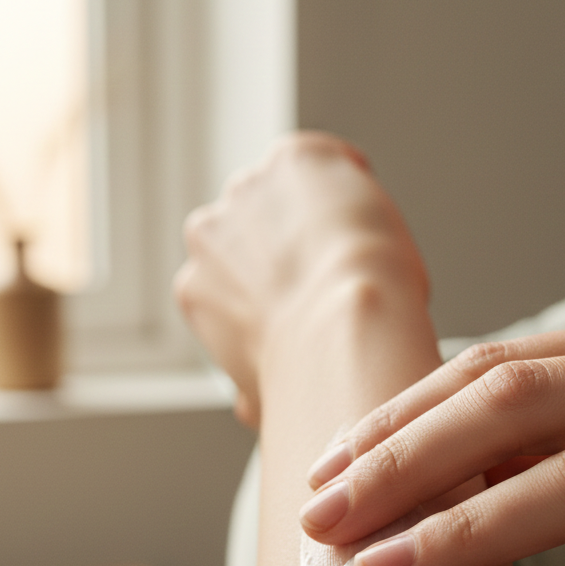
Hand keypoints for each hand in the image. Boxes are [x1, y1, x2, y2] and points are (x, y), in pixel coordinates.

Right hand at [175, 132, 429, 426]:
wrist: (345, 325)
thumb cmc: (313, 367)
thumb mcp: (263, 395)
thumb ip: (251, 388)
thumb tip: (251, 407)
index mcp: (195, 289)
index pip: (229, 274)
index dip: (269, 286)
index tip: (299, 300)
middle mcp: (208, 233)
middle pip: (249, 229)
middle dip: (283, 245)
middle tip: (328, 274)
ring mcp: (248, 189)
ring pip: (284, 194)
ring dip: (313, 212)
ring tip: (355, 247)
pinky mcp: (292, 158)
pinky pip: (322, 162)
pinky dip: (348, 178)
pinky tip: (369, 213)